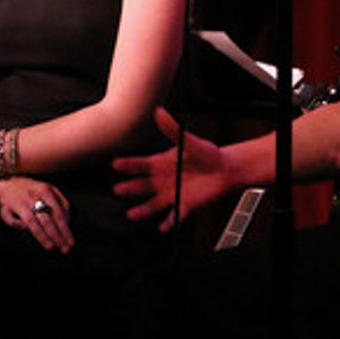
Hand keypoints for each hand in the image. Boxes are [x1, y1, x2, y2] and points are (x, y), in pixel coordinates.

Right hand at [0, 178, 73, 252]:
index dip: (65, 229)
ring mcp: (19, 202)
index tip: (71, 242)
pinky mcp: (5, 207)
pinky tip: (25, 230)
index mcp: (45, 190)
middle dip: (57, 236)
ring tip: (51, 247)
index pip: (58, 213)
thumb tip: (68, 220)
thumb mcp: (50, 189)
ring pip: (31, 222)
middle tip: (65, 249)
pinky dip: (18, 226)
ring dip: (42, 236)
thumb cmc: (32, 188)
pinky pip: (11, 220)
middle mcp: (32, 196)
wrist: (8, 180)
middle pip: (47, 220)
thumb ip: (62, 202)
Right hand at [113, 108, 237, 232]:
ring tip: (132, 214)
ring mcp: (171, 194)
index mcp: (160, 164)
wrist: (224, 170)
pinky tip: (162, 227)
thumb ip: (172, 129)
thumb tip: (158, 111)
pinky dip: (169, 222)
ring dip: (143, 210)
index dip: (128, 165)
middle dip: (130, 188)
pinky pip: (174, 216)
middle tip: (118, 190)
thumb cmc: (206, 153)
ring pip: (153, 204)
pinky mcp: (184, 205)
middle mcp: (161, 181)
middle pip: (142, 186)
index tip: (115, 164)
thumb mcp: (188, 141)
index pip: (140, 165)